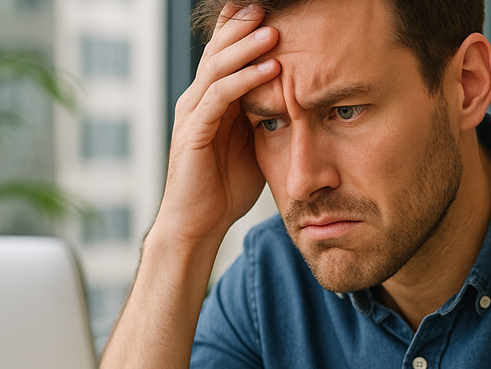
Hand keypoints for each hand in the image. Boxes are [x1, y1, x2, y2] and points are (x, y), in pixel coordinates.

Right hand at [156, 2, 281, 244]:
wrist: (198, 224)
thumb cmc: (226, 187)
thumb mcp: (252, 143)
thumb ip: (265, 116)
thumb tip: (298, 101)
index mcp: (212, 98)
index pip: (226, 52)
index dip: (243, 29)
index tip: (272, 10)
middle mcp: (198, 99)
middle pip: (219, 49)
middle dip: (243, 25)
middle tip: (268, 5)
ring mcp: (193, 113)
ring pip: (218, 67)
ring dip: (247, 47)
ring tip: (273, 29)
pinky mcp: (193, 132)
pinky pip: (219, 98)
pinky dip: (244, 81)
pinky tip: (269, 69)